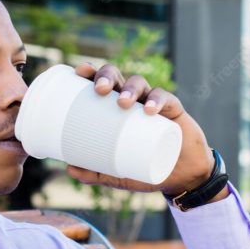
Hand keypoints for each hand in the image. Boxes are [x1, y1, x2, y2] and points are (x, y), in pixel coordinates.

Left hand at [65, 62, 226, 201]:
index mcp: (114, 106)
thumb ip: (95, 173)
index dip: (91, 72)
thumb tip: (69, 169)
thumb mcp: (117, 174)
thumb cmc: (145, 167)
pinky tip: (150, 110)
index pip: (101, 81)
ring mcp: (153, 102)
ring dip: (129, 88)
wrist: (180, 176)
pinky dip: (158, 101)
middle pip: (117, 76)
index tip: (79, 72)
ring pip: (139, 82)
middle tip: (99, 90)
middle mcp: (132, 99)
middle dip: (106, 76)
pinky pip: (166, 98)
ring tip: (122, 103)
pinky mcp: (174, 109)